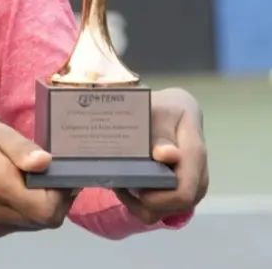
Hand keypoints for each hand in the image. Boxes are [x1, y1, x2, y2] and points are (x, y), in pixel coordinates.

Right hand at [0, 119, 76, 237]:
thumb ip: (22, 148)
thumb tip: (47, 162)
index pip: (46, 208)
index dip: (62, 194)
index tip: (63, 174)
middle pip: (46, 220)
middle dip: (59, 200)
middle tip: (55, 176)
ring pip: (38, 224)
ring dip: (46, 206)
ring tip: (37, 180)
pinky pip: (25, 225)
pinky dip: (32, 211)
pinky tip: (23, 190)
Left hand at [114, 87, 208, 224]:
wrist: (174, 109)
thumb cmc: (162, 107)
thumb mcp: (158, 111)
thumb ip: (160, 133)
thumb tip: (166, 155)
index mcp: (194, 153)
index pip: (184, 191)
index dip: (158, 198)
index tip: (132, 187)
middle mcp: (199, 174)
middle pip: (176, 206)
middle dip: (145, 203)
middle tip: (119, 184)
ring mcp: (193, 184)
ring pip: (169, 211)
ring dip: (143, 204)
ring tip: (120, 184)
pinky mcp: (183, 189)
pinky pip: (166, 207)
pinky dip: (145, 202)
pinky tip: (127, 186)